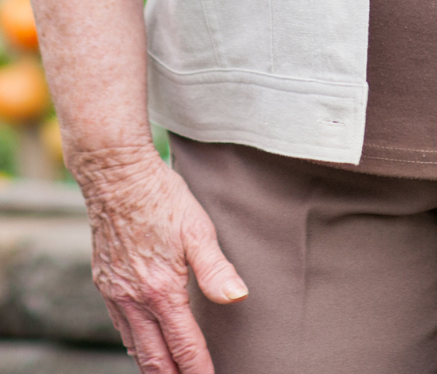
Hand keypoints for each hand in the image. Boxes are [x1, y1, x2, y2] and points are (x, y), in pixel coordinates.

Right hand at [78, 147, 246, 372]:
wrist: (116, 177)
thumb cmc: (162, 198)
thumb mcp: (198, 229)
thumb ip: (216, 268)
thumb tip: (238, 298)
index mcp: (161, 291)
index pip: (184, 346)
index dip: (198, 370)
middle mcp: (134, 300)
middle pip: (154, 359)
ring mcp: (115, 294)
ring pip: (135, 347)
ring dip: (154, 365)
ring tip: (171, 373)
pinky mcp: (105, 284)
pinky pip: (120, 326)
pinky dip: (136, 343)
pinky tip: (145, 342)